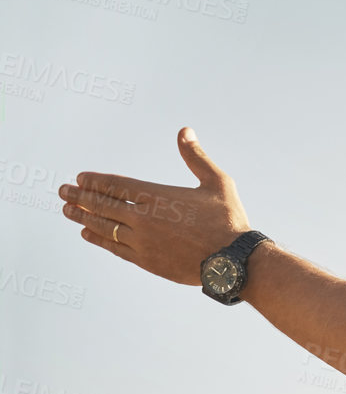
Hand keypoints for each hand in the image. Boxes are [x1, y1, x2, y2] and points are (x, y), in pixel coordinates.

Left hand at [56, 126, 251, 285]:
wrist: (234, 261)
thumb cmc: (229, 220)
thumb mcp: (218, 183)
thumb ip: (196, 157)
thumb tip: (185, 131)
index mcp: (157, 196)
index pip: (115, 185)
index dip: (94, 181)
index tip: (80, 178)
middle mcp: (144, 218)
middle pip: (102, 204)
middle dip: (79, 196)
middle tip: (62, 191)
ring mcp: (143, 241)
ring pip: (104, 226)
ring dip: (83, 217)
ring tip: (67, 211)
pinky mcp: (147, 261)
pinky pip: (115, 247)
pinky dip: (98, 239)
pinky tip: (88, 233)